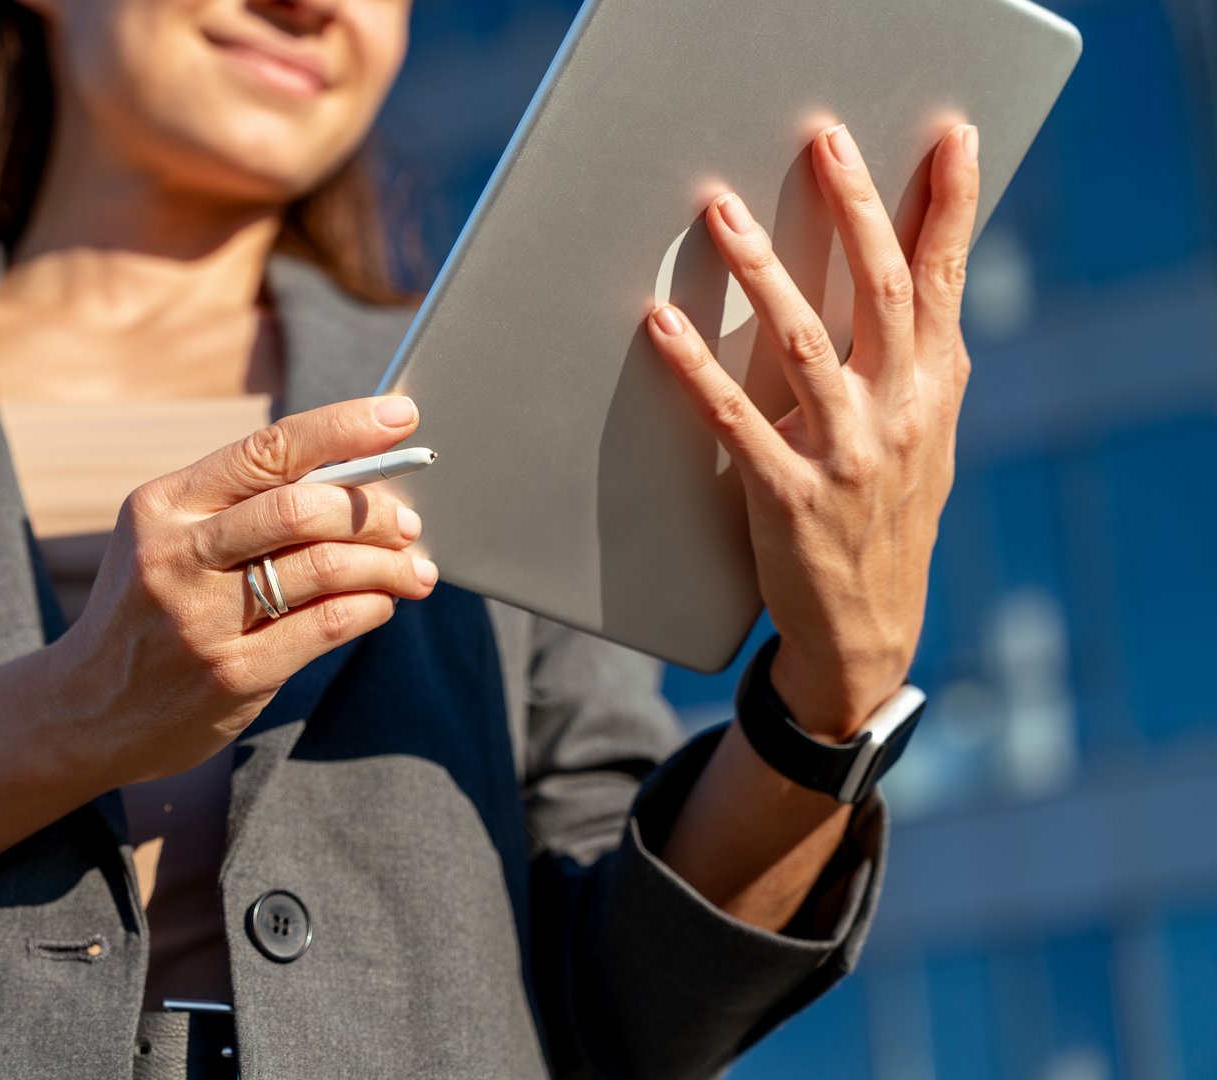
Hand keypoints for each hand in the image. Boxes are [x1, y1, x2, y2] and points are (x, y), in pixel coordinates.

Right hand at [49, 395, 437, 785]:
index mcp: (163, 505)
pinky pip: (327, 626)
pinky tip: (380, 604)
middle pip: (303, 508)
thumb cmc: (150, 608)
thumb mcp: (168, 540)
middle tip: (407, 521)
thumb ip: (240, 507)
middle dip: (373, 510)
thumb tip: (355, 475)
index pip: (267, 449)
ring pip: (325, 567)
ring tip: (412, 568)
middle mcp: (177, 555)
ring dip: (386, 563)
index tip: (401, 417)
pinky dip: (370, 607)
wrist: (87, 710)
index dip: (343, 428)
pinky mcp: (232, 675)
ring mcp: (202, 619)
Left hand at [647, 123, 980, 740]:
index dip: (950, 208)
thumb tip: (922, 286)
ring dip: (760, 273)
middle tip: (822, 144)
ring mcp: (847, 455)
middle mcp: (900, 415)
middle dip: (854, 210)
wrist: (866, 632)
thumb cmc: (887, 521)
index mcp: (935, 392)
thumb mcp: (929, 442)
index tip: (949, 141)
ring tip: (719, 215)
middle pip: (878, 291)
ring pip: (803, 344)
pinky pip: (734, 418)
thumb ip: (924, 368)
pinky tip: (661, 325)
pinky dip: (695, 368)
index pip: (944, 283)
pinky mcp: (788, 496)